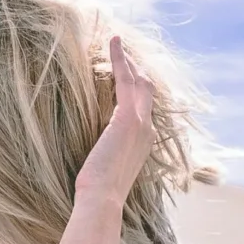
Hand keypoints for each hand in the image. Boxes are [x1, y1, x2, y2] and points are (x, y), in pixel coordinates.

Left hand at [75, 36, 153, 202]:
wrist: (101, 201)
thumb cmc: (97, 192)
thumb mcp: (105, 169)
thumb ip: (107, 154)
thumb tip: (96, 153)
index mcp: (144, 142)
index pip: (144, 107)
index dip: (136, 88)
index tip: (124, 75)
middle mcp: (148, 129)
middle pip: (147, 89)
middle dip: (136, 69)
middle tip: (121, 52)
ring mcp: (140, 122)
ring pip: (140, 80)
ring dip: (128, 60)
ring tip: (115, 43)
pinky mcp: (127, 117)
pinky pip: (125, 80)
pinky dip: (120, 60)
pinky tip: (112, 44)